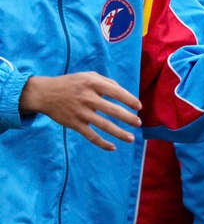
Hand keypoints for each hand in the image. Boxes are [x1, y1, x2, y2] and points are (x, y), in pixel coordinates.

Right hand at [19, 72, 141, 150]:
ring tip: (131, 138)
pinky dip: (102, 143)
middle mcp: (87, 98)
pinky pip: (90, 136)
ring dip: (119, 133)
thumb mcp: (89, 76)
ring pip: (104, 125)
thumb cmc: (72, 84)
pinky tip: (113, 147)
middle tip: (138, 123)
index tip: (139, 107)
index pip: (116, 92)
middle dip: (128, 118)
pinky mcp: (74, 124)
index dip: (130, 100)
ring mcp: (80, 112)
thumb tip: (125, 93)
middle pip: (112, 110)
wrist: (45, 94)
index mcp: (93, 84)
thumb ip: (108, 82)